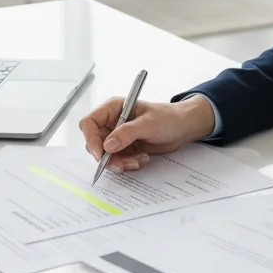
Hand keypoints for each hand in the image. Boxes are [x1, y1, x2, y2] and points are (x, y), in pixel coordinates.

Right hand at [79, 96, 215, 172]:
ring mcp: (118, 136)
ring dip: (119, 162)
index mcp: (113, 108)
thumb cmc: (168, 118)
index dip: (91, 138)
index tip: (101, 154)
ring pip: (105, 155)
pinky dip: (127, 163)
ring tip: (137, 161)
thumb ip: (127, 133)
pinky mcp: (125, 148)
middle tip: (121, 164)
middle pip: (94, 142)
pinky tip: (142, 158)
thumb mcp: (148, 124)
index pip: (90, 123)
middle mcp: (112, 122)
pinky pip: (117, 160)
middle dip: (107, 156)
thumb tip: (107, 146)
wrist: (182, 128)